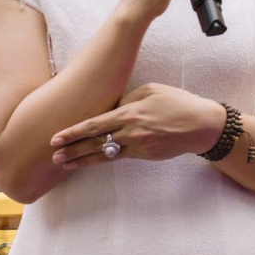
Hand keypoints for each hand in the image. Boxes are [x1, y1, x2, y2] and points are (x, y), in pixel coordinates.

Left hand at [50, 83, 226, 168]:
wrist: (202, 125)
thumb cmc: (178, 103)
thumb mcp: (151, 90)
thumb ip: (128, 99)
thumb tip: (112, 108)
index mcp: (130, 113)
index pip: (95, 124)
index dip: (73, 132)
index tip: (56, 137)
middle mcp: (131, 132)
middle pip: (95, 142)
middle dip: (72, 149)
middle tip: (53, 156)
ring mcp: (138, 146)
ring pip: (104, 155)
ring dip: (83, 160)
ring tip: (65, 164)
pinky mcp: (146, 155)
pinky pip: (119, 157)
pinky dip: (103, 159)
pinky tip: (91, 161)